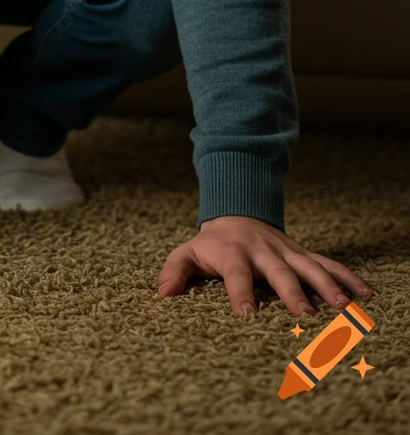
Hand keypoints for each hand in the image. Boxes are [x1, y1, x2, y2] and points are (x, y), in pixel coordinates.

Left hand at [155, 215, 376, 317]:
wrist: (236, 213)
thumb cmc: (211, 245)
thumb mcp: (187, 253)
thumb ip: (173, 272)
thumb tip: (161, 296)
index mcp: (233, 252)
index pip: (235, 274)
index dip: (240, 293)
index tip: (247, 315)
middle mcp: (263, 250)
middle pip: (279, 271)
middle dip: (292, 291)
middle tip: (304, 314)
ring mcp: (286, 251)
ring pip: (309, 266)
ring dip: (327, 285)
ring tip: (345, 307)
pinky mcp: (302, 254)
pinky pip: (328, 263)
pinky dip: (348, 277)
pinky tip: (367, 294)